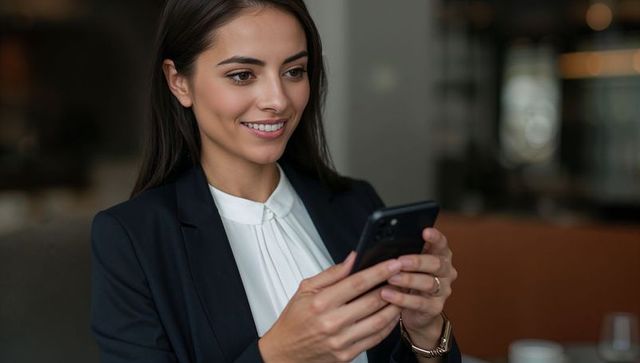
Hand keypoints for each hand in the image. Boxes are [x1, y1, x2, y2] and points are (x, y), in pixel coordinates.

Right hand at [258, 252, 403, 362]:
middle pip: (372, 301)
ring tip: (400, 293)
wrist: (284, 353)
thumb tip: (352, 258)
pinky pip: (375, 338)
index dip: (379, 271)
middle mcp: (332, 322)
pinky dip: (388, 325)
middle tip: (402, 275)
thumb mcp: (306, 289)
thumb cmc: (294, 321)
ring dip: (394, 305)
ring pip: (379, 320)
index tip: (393, 262)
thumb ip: (332, 273)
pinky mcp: (347, 355)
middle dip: (392, 285)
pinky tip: (390, 314)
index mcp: (321, 303)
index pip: (357, 282)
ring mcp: (341, 341)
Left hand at [381, 228, 456, 346]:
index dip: (435, 237)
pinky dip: (402, 298)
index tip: (425, 232)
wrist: (415, 311)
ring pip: (428, 283)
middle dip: (417, 261)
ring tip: (390, 278)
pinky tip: (388, 294)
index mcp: (440, 256)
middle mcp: (445, 272)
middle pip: (436, 263)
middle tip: (399, 261)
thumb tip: (380, 244)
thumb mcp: (406, 265)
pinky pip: (419, 302)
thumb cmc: (407, 281)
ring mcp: (443, 291)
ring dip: (408, 279)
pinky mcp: (435, 308)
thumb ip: (402, 253)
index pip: (441, 243)